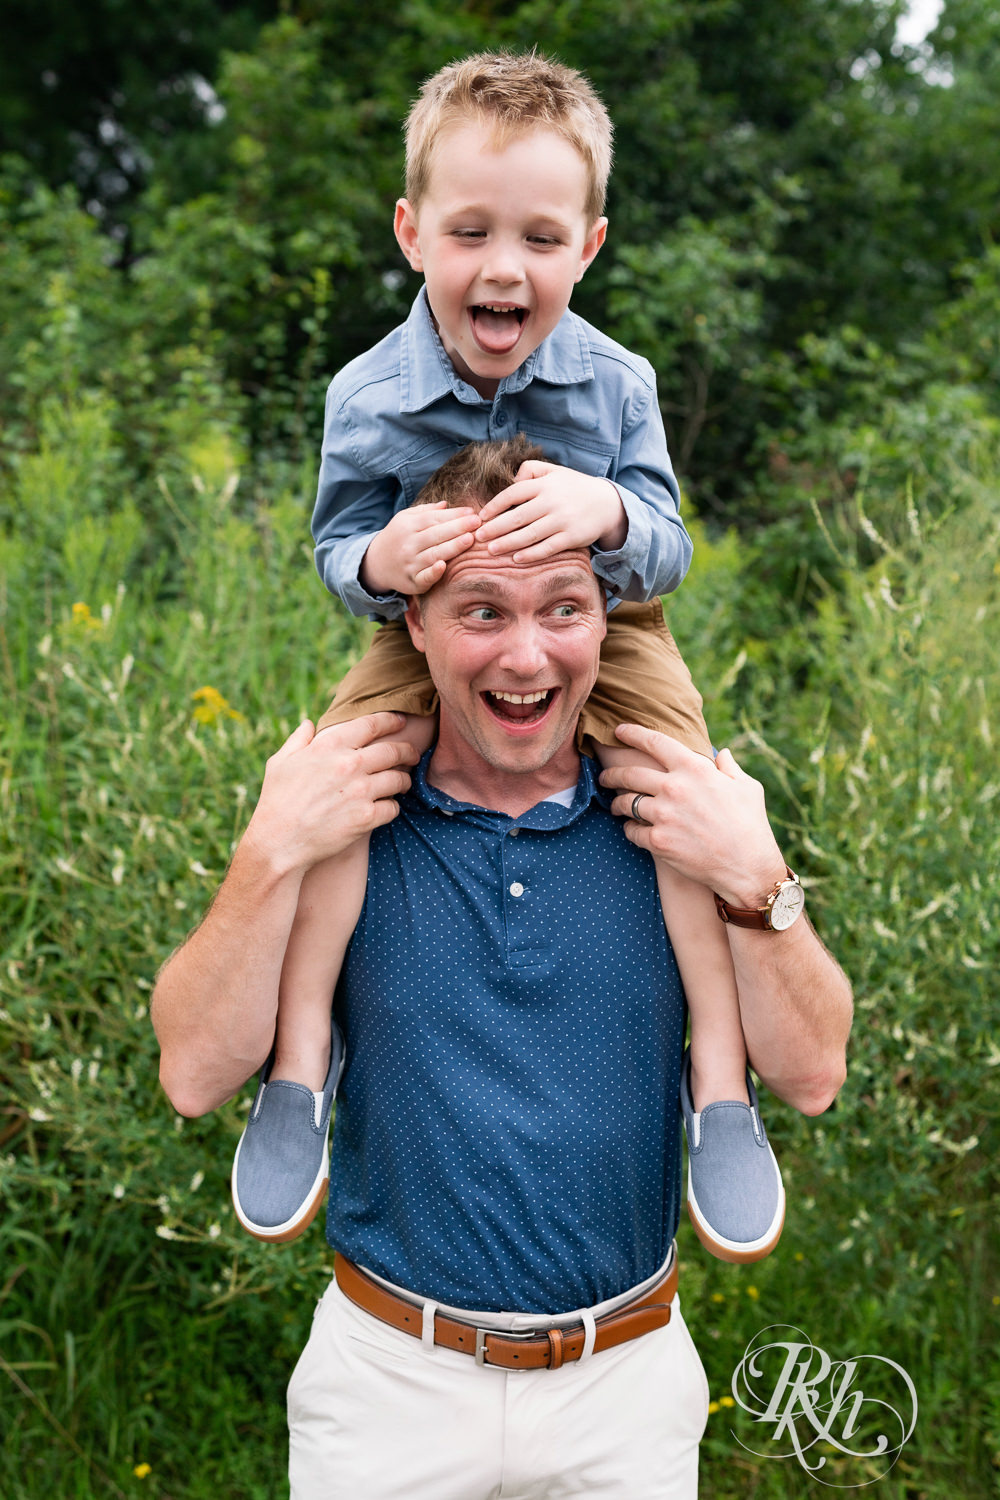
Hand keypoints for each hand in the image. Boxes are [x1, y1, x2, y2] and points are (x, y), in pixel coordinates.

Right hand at [244, 713, 418, 876]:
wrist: (279, 843)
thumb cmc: (276, 802)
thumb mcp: (280, 763)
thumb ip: (298, 740)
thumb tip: (309, 724)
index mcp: (328, 745)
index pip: (371, 724)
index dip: (391, 720)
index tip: (401, 722)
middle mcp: (348, 764)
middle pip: (393, 750)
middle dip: (408, 751)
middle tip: (413, 754)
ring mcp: (359, 792)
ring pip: (399, 779)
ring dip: (404, 781)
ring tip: (402, 783)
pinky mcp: (366, 818)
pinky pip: (393, 808)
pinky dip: (392, 808)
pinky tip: (386, 808)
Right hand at [359, 503, 479, 595]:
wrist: (376, 564)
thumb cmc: (398, 537)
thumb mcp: (405, 519)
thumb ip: (426, 511)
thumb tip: (446, 504)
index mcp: (408, 525)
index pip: (434, 518)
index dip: (454, 515)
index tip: (472, 512)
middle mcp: (408, 544)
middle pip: (436, 534)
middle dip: (458, 527)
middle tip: (478, 522)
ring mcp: (410, 563)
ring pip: (433, 554)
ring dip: (452, 547)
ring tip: (470, 539)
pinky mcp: (412, 582)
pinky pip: (423, 577)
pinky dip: (433, 572)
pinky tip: (443, 566)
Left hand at [474, 461, 626, 558]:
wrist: (607, 504)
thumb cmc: (574, 487)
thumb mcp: (554, 471)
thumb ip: (531, 469)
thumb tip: (510, 479)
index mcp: (545, 484)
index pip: (513, 493)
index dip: (494, 505)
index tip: (481, 516)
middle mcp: (552, 501)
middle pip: (517, 517)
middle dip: (495, 528)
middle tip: (477, 537)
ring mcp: (562, 520)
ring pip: (530, 534)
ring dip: (508, 543)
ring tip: (491, 550)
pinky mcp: (572, 537)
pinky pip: (548, 548)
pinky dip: (531, 554)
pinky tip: (516, 559)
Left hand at [600, 724, 786, 906]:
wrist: (747, 867)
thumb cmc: (751, 825)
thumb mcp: (747, 788)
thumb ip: (729, 767)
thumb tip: (722, 753)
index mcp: (695, 768)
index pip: (655, 742)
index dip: (633, 733)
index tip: (619, 731)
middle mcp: (675, 788)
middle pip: (629, 773)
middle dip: (611, 773)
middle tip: (605, 775)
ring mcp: (664, 815)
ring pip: (625, 802)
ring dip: (617, 803)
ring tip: (615, 805)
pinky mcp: (658, 841)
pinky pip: (632, 830)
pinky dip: (630, 829)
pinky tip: (633, 829)